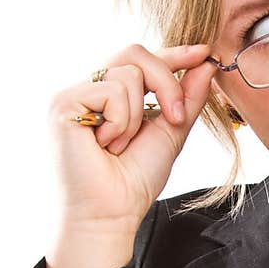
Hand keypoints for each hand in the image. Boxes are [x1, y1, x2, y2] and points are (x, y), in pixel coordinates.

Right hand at [48, 43, 217, 231]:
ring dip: (137, 117)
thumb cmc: (134, 181)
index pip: (141, 61)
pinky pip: (111, 91)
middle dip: (166, 83)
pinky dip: (121, 122)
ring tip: (119, 146)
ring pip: (127, 73)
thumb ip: (186, 100)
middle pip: (135, 53)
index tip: (203, 53)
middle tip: (175, 118)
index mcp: (110, 96)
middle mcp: (89, 90)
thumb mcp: (171, 133)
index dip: (173, 54)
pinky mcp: (63, 103)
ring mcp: (74, 95)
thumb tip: (205, 65)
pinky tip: (105, 145)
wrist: (110, 214)